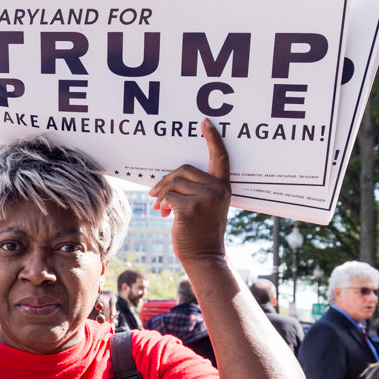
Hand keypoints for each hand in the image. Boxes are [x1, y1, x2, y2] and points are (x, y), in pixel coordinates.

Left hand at [149, 118, 230, 264]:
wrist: (204, 256)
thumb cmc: (201, 231)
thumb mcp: (206, 207)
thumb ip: (197, 190)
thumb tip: (170, 180)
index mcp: (223, 187)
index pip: (220, 157)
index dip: (213, 138)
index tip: (205, 122)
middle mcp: (217, 190)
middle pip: (184, 170)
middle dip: (166, 181)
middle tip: (156, 194)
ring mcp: (206, 198)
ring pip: (174, 183)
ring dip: (161, 193)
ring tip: (160, 207)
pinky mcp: (191, 208)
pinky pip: (168, 196)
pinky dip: (162, 204)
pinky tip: (165, 214)